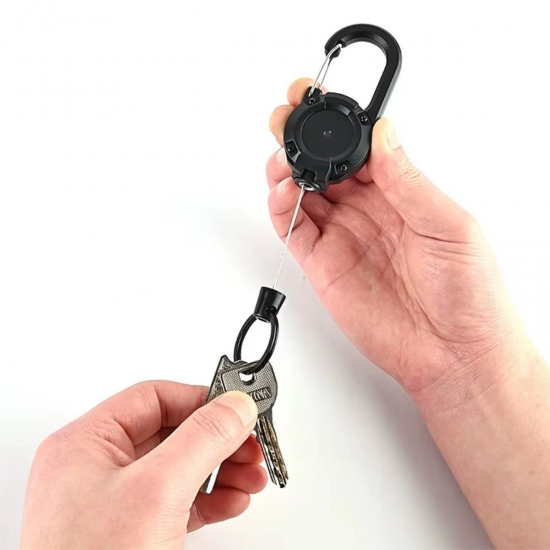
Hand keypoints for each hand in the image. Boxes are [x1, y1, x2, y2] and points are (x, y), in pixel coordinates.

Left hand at [20, 382, 266, 548]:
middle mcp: (97, 470)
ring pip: (180, 468)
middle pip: (172, 433)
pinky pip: (179, 501)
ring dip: (222, 470)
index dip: (199, 400)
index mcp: (85, 445)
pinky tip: (233, 501)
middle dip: (218, 441)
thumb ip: (202, 439)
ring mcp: (114, 504)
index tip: (237, 408)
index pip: (153, 399)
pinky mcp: (132, 533)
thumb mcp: (156, 492)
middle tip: (250, 445)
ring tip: (251, 477)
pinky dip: (212, 498)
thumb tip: (235, 406)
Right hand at [267, 78, 531, 406]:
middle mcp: (367, 212)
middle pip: (324, 166)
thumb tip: (383, 134)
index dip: (338, 125)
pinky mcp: (322, 265)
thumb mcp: (448, 225)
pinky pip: (292, 230)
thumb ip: (407, 180)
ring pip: (302, 193)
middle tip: (287, 118)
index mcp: (400, 194)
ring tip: (282, 156)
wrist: (453, 353)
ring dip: (285, 169)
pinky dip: (280, 208)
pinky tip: (283, 190)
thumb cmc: (467, 294)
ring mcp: (342, 238)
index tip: (321, 103)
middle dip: (301, 138)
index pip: (359, 149)